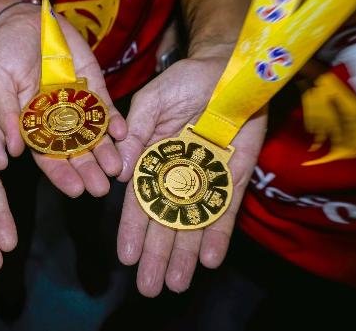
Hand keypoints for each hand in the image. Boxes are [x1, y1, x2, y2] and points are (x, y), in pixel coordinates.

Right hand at [0, 4, 126, 196]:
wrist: (25, 22)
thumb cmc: (5, 54)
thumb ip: (5, 114)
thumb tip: (12, 152)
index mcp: (32, 125)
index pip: (47, 156)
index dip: (61, 174)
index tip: (75, 190)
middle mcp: (56, 120)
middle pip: (75, 150)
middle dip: (88, 169)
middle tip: (102, 189)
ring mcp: (76, 104)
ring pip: (93, 133)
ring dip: (106, 151)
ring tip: (117, 169)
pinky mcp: (92, 86)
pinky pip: (105, 107)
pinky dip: (114, 120)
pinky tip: (123, 133)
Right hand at [115, 53, 266, 295]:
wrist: (227, 68)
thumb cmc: (184, 80)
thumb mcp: (152, 102)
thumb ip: (136, 133)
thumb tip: (121, 174)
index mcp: (152, 160)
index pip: (139, 202)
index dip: (132, 229)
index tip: (125, 256)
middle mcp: (178, 175)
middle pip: (165, 220)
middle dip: (157, 253)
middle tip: (150, 287)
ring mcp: (207, 177)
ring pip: (194, 222)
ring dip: (185, 254)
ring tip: (176, 284)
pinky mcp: (235, 176)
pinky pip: (226, 208)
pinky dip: (219, 233)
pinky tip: (210, 260)